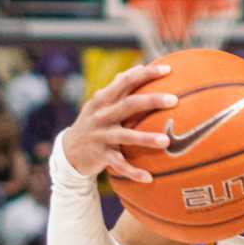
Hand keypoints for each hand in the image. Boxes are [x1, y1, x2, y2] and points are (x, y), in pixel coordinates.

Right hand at [60, 62, 176, 184]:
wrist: (69, 152)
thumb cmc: (94, 122)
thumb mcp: (101, 103)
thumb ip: (119, 86)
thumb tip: (140, 66)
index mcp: (103, 99)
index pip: (126, 81)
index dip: (146, 74)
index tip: (167, 70)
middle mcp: (102, 115)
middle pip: (129, 104)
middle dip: (151, 100)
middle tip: (174, 100)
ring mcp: (101, 135)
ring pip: (125, 136)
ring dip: (146, 138)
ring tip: (166, 141)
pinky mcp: (100, 155)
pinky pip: (119, 164)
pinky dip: (133, 171)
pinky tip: (149, 178)